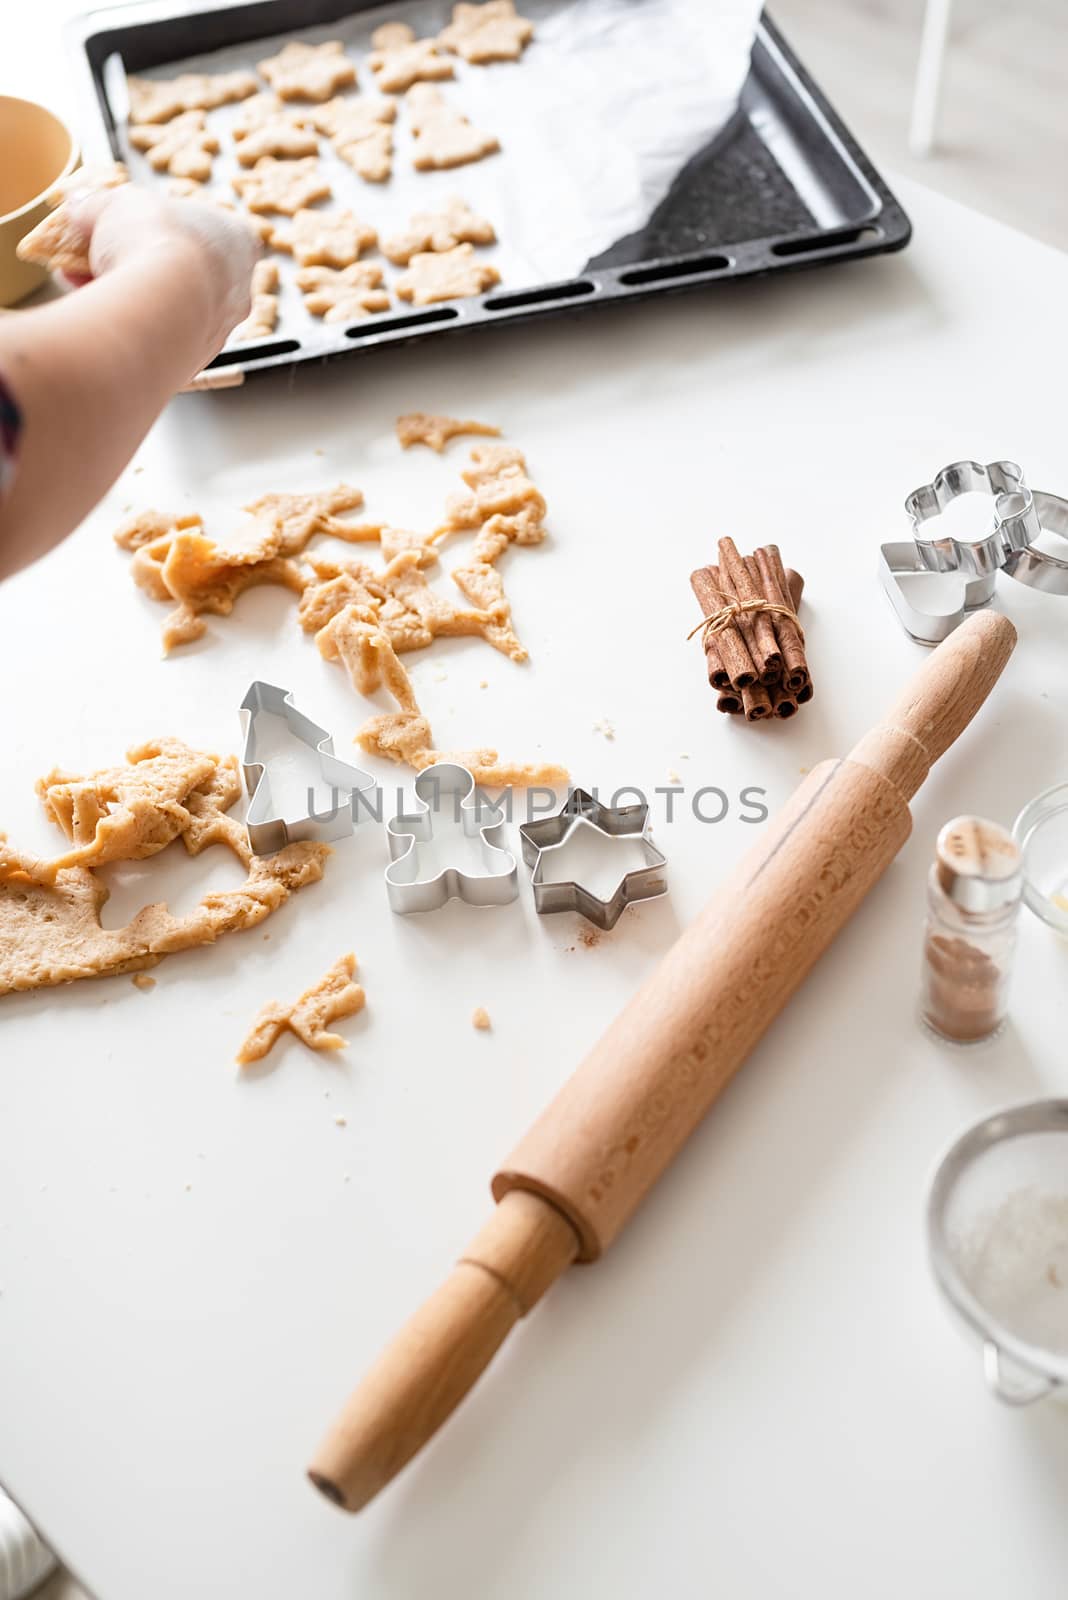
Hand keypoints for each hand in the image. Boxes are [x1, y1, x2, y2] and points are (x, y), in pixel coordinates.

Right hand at [65, 184, 261, 364]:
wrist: (161, 309)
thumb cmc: (154, 242)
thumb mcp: (116, 204)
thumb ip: (98, 203)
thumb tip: (79, 204)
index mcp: (237, 239)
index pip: (203, 225)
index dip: (160, 222)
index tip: (128, 224)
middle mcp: (239, 288)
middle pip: (183, 270)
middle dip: (139, 262)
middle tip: (101, 255)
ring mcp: (220, 329)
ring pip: (169, 307)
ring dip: (128, 294)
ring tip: (85, 282)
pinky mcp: (193, 361)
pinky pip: (157, 337)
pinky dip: (128, 324)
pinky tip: (94, 312)